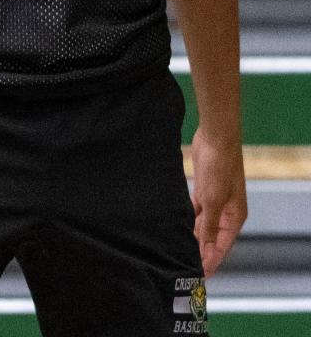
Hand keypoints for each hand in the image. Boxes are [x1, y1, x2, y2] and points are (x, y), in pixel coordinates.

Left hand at [189, 128, 247, 275]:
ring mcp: (215, 199)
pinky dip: (189, 219)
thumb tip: (205, 248)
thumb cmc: (219, 167)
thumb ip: (208, 225)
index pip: (222, 245)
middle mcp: (226, 211)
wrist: (215, 137)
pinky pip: (196, 210)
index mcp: (234, 216)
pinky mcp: (204, 189)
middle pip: (213, 237)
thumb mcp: (212, 200)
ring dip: (193, 235)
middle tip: (184, 265)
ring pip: (203, 224)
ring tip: (179, 250)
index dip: (211, 260)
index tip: (200, 275)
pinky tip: (178, 227)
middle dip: (201, 250)